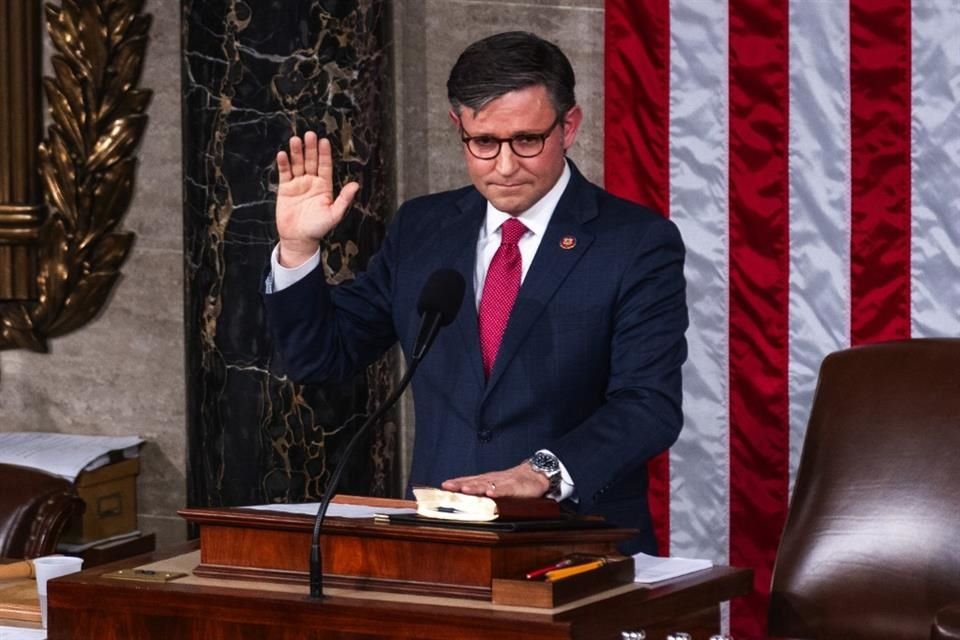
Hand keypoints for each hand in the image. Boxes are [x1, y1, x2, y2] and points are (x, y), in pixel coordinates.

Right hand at [275, 131, 359, 266]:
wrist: (299, 238)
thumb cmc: (318, 228)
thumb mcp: (334, 214)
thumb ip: (344, 199)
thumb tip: (356, 185)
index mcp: (324, 186)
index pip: (325, 166)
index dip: (324, 154)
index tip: (324, 141)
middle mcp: (311, 182)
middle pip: (311, 161)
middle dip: (310, 148)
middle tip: (309, 135)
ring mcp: (298, 184)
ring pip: (297, 164)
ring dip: (296, 152)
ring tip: (295, 140)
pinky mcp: (285, 189)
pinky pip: (284, 173)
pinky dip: (283, 164)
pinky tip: (283, 154)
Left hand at [441, 462, 549, 497]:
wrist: (536, 474)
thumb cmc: (514, 482)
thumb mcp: (496, 486)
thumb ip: (483, 491)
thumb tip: (465, 497)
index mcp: (487, 480)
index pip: (469, 480)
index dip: (456, 483)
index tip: (443, 486)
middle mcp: (493, 479)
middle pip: (474, 481)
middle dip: (460, 484)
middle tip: (447, 486)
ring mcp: (504, 482)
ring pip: (487, 484)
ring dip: (475, 487)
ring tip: (464, 489)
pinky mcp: (516, 487)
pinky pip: (506, 489)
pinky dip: (498, 491)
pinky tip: (490, 493)